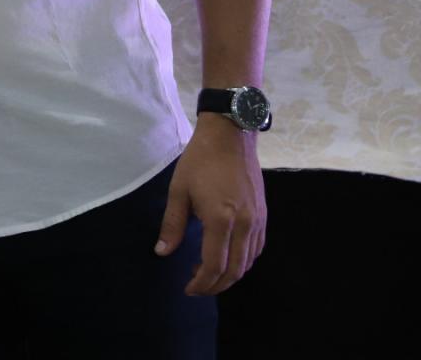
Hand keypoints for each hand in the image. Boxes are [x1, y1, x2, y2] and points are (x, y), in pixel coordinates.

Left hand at [155, 116, 266, 294]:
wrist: (231, 136)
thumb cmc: (199, 161)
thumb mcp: (178, 190)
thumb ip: (171, 225)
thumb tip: (162, 253)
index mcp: (221, 219)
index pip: (214, 265)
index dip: (202, 282)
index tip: (188, 289)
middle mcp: (245, 225)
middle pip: (235, 270)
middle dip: (216, 285)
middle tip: (197, 288)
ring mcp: (258, 221)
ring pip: (248, 262)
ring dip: (230, 275)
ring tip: (209, 275)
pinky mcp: (264, 216)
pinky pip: (257, 249)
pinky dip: (243, 261)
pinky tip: (228, 259)